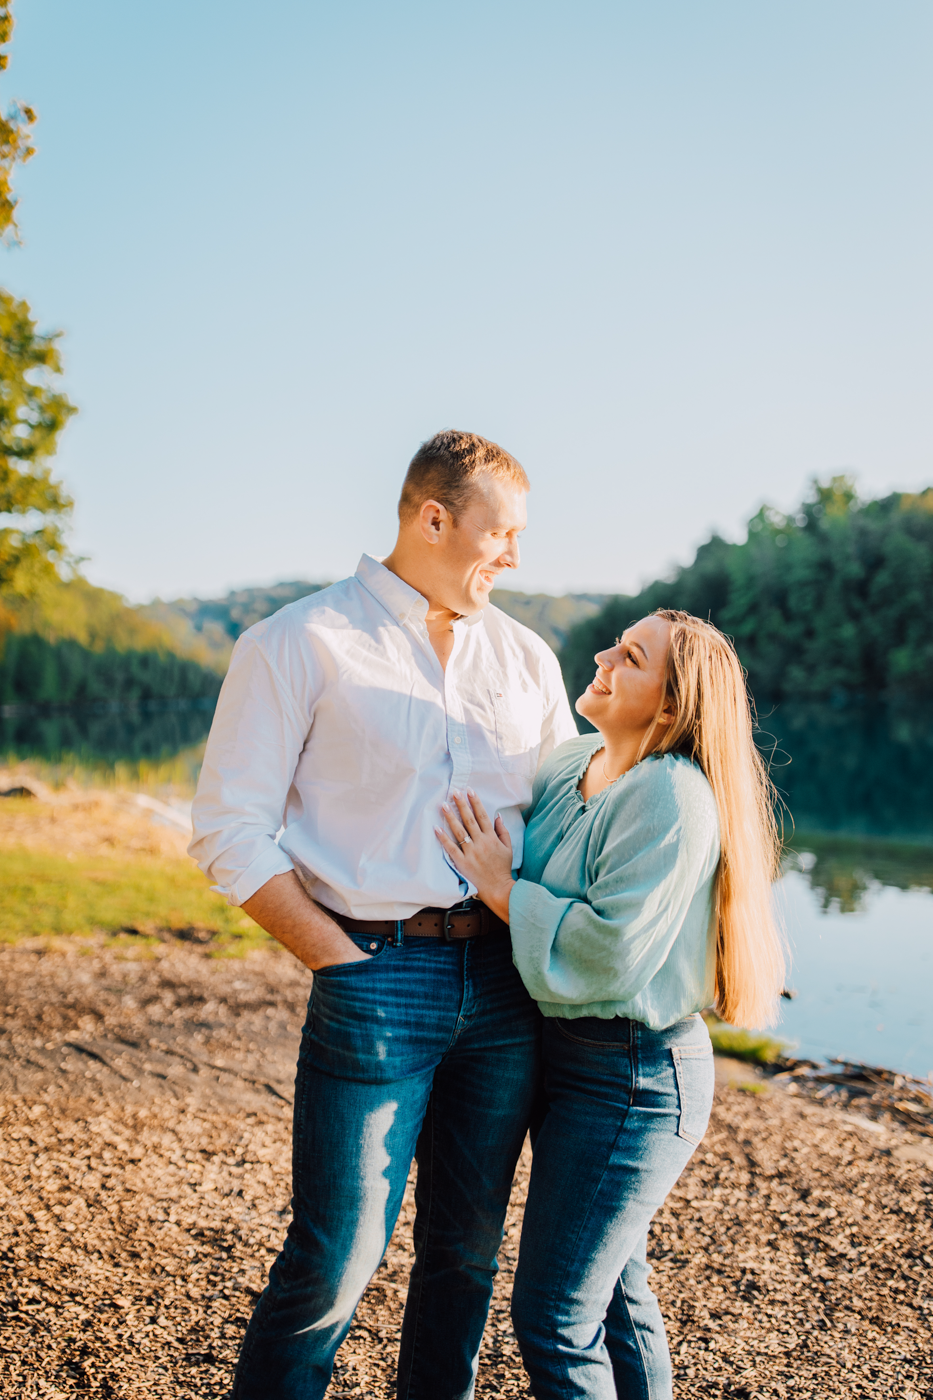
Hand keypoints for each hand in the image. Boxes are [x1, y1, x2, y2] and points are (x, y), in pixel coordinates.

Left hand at [436, 789, 514, 922]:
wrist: (498, 887)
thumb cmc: (503, 867)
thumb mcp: (508, 847)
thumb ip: (502, 831)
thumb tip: (497, 815)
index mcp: (492, 838)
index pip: (482, 816)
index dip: (476, 802)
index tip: (469, 791)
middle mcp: (481, 843)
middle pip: (470, 820)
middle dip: (462, 805)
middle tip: (454, 792)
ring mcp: (471, 852)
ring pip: (459, 831)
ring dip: (451, 817)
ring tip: (444, 805)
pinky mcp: (462, 862)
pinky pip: (451, 848)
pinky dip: (444, 838)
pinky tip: (437, 828)